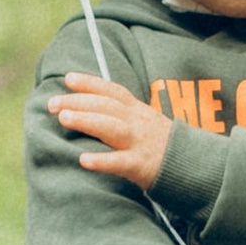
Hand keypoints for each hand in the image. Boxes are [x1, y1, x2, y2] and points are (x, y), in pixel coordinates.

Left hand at [50, 73, 172, 187]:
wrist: (193, 165)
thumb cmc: (162, 145)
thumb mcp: (146, 121)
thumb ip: (123, 114)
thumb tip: (92, 107)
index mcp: (138, 111)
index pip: (112, 91)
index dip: (90, 83)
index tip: (68, 78)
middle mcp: (137, 122)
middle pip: (106, 106)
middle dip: (78, 102)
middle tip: (52, 103)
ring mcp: (139, 143)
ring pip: (111, 128)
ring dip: (86, 121)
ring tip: (63, 118)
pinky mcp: (141, 165)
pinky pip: (120, 162)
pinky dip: (101, 160)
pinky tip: (83, 160)